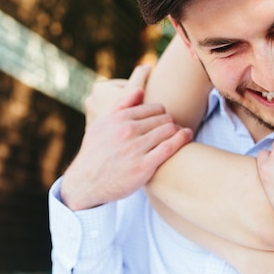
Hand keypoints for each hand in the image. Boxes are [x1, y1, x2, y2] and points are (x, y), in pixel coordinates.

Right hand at [60, 65, 192, 210]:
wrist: (85, 183)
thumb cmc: (95, 153)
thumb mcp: (100, 125)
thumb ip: (121, 106)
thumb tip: (140, 89)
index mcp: (118, 119)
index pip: (153, 108)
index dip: (163, 113)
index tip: (166, 118)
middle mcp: (127, 131)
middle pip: (163, 119)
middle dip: (172, 122)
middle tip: (177, 126)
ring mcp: (135, 149)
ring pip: (168, 130)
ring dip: (179, 129)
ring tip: (184, 131)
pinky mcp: (143, 167)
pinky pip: (170, 147)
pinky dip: (182, 139)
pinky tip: (187, 136)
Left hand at [84, 65, 149, 125]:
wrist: (113, 140)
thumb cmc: (126, 112)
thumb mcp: (137, 89)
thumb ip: (141, 75)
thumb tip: (146, 66)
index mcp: (98, 87)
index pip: (125, 86)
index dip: (139, 93)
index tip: (146, 102)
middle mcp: (90, 99)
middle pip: (119, 99)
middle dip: (130, 104)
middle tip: (144, 112)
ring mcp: (90, 115)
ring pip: (115, 111)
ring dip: (125, 115)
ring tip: (138, 122)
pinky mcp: (92, 129)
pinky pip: (110, 124)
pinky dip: (118, 125)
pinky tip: (129, 131)